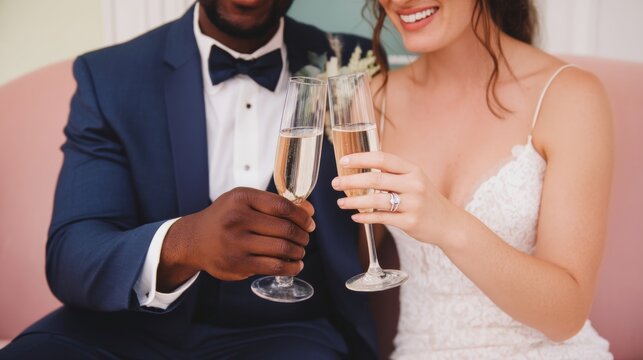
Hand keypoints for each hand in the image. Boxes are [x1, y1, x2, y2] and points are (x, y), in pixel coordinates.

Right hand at [157, 187, 314, 290]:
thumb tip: (308, 211)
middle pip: (285, 228)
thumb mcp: (244, 201)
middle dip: (302, 235)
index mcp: (242, 198)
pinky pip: (274, 266)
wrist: (194, 240)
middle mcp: (237, 219)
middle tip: (305, 237)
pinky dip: (290, 267)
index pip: (283, 206)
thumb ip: (274, 203)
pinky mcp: (238, 264)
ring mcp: (237, 243)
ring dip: (298, 251)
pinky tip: (295, 264)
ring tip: (300, 250)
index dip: (302, 215)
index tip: (310, 222)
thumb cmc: (225, 217)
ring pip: (282, 248)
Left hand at [331, 152, 457, 244]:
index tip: (343, 161)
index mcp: (412, 170)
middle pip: (376, 179)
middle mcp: (414, 184)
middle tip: (335, 183)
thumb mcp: (414, 180)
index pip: (383, 159)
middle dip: (351, 181)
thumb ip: (393, 174)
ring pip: (377, 201)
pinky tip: (355, 216)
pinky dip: (365, 217)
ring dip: (354, 201)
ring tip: (340, 203)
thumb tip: (360, 168)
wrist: (448, 223)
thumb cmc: (425, 199)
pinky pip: (382, 218)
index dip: (361, 158)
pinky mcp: (410, 222)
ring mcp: (413, 204)